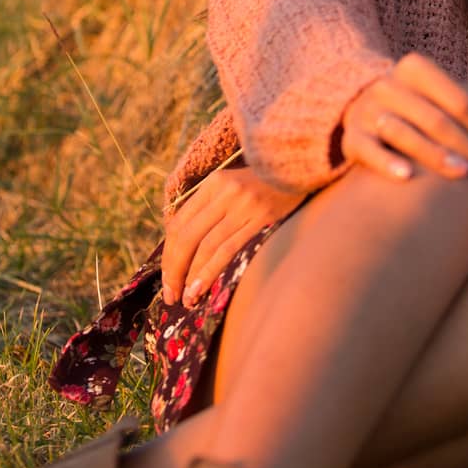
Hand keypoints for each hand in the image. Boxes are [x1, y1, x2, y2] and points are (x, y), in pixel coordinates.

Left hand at [160, 165, 307, 307]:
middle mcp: (225, 192)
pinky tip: (201, 288)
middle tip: (170, 295)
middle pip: (187, 236)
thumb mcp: (234, 186)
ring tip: (185, 299)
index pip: (179, 223)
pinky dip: (210, 270)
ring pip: (206, 245)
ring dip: (191, 276)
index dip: (168, 254)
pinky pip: (228, 248)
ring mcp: (243, 205)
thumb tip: (186, 248)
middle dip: (174, 269)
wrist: (301, 168)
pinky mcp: (262, 219)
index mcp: (213, 183)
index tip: (166, 277)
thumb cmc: (266, 184)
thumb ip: (211, 208)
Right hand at [339, 51, 467, 183]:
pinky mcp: (351, 137)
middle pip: (436, 119)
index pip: (458, 98)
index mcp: (415, 68)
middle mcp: (388, 85)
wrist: (367, 115)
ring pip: (403, 132)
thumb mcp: (449, 100)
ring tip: (462, 174)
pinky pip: (368, 150)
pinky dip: (386, 162)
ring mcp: (366, 111)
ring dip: (434, 154)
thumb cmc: (423, 109)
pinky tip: (407, 177)